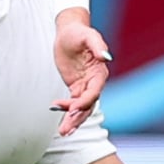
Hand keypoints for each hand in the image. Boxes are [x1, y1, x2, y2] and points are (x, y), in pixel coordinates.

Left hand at [52, 14, 112, 134]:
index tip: (73, 108)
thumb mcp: (87, 35)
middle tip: (66, 129)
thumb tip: (106, 56)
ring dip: (73, 120)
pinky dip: (66, 111)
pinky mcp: (75, 87)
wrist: (68, 31)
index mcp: (100, 72)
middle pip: (88, 105)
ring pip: (81, 108)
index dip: (85, 102)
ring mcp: (85, 86)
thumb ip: (97, 45)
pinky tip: (57, 113)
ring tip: (63, 132)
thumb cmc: (78, 32)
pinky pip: (73, 103)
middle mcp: (94, 82)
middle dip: (78, 118)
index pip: (94, 92)